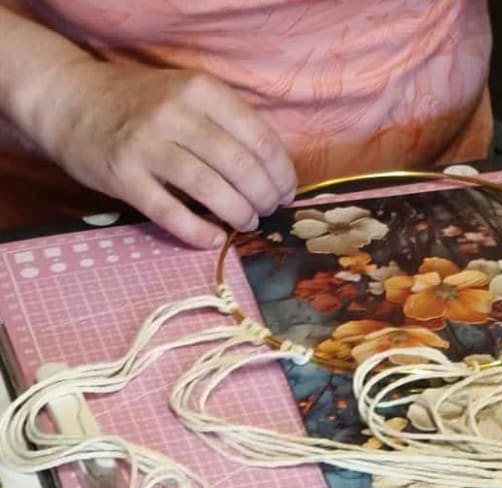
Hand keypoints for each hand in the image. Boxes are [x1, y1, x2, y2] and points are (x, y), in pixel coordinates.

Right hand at [31, 61, 296, 247]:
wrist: (70, 100)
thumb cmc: (141, 103)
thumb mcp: (188, 94)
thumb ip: (227, 123)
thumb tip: (273, 171)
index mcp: (200, 90)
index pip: (259, 137)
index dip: (281, 172)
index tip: (287, 191)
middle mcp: (174, 114)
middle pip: (239, 165)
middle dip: (264, 196)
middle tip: (268, 210)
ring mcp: (146, 145)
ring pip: (210, 188)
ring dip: (239, 213)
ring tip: (247, 222)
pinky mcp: (123, 177)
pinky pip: (170, 212)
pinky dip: (199, 231)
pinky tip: (215, 238)